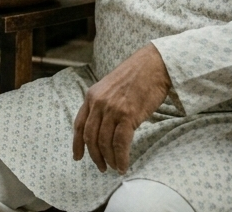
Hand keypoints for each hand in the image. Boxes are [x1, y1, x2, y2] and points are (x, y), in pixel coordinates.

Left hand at [71, 44, 170, 173]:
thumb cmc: (136, 77)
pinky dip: (120, 157)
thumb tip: (102, 127)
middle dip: (94, 156)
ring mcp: (112, 109)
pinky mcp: (128, 115)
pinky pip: (120, 143)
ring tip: (114, 167)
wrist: (154, 65)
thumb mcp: (110, 87)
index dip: (77, 143)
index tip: (77, 157)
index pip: (79, 124)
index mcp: (91, 95)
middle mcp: (98, 103)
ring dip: (109, 159)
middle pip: (90, 137)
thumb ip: (102, 104)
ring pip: (104, 142)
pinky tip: (123, 165)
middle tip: (101, 167)